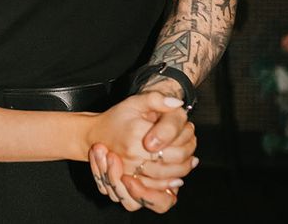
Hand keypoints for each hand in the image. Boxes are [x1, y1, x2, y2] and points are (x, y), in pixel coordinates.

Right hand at [87, 93, 196, 211]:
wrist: (95, 134)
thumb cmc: (116, 118)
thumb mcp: (134, 102)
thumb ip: (156, 99)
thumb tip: (177, 103)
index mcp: (137, 133)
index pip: (173, 143)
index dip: (187, 138)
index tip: (189, 129)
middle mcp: (134, 153)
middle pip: (173, 162)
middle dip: (187, 155)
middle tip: (192, 147)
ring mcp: (132, 168)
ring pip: (166, 176)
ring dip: (182, 170)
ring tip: (189, 160)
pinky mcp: (131, 179)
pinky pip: (154, 188)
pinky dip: (169, 184)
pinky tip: (176, 177)